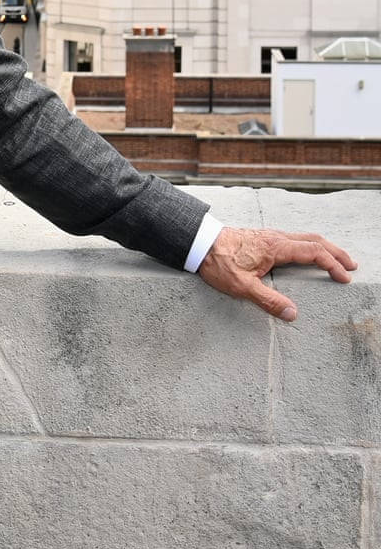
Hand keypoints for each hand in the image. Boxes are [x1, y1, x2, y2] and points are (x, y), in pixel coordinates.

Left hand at [198, 227, 355, 321]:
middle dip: (336, 252)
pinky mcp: (262, 237)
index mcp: (276, 247)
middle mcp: (275, 237)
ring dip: (323, 247)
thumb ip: (268, 300)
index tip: (344, 277)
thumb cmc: (218, 263)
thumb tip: (292, 313)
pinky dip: (308, 245)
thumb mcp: (241, 286)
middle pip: (315, 240)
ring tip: (334, 259)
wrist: (198, 243)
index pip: (314, 252)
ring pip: (304, 237)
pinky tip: (306, 255)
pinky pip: (293, 238)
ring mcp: (269, 235)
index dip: (332, 264)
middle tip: (351, 265)